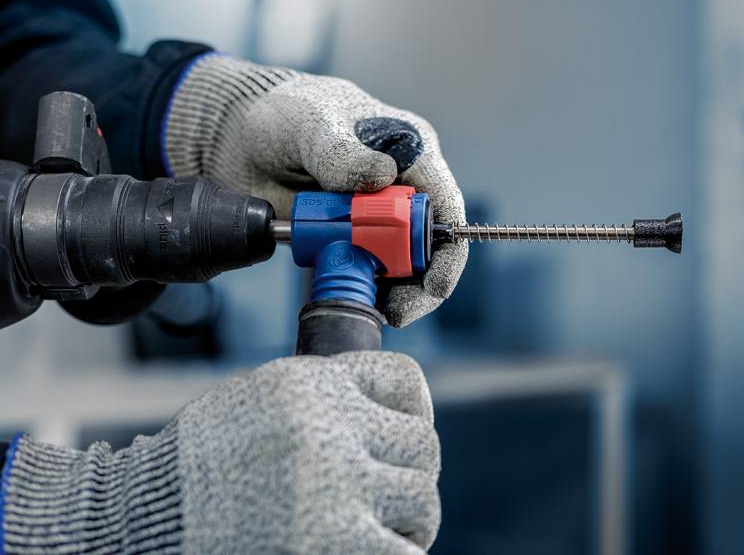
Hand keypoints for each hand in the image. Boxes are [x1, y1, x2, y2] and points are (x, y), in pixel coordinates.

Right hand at [2, 352, 440, 553]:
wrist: (145, 517)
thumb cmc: (201, 463)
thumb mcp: (259, 399)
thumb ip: (322, 396)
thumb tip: (381, 410)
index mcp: (313, 385)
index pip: (403, 381)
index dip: (414, 408)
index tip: (406, 430)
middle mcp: (331, 428)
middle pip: (422, 444)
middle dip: (412, 468)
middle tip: (392, 491)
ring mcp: (339, 487)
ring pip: (423, 497)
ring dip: (410, 516)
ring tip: (384, 526)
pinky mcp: (338, 543)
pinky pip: (405, 550)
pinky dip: (398, 550)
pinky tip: (374, 548)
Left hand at [163, 53, 467, 326]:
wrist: (243, 141)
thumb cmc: (288, 114)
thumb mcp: (312, 122)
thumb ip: (341, 149)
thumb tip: (381, 175)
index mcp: (411, 152)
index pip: (445, 206)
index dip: (447, 251)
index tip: (431, 286)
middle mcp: (402, 190)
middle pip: (428, 249)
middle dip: (416, 284)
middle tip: (393, 308)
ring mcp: (377, 221)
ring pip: (400, 269)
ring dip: (386, 291)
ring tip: (366, 303)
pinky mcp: (351, 241)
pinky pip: (366, 274)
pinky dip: (359, 288)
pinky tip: (345, 292)